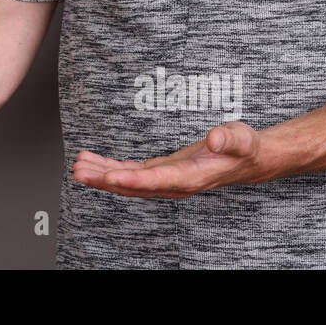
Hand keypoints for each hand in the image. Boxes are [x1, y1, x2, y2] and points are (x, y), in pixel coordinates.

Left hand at [72, 122, 266, 197]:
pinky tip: (94, 162)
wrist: (247, 160)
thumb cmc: (244, 148)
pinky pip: (132, 174)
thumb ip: (229, 139)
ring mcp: (166, 180)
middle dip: (106, 180)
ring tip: (78, 166)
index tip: (111, 177)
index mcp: (192, 177)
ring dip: (103, 175)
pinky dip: (112, 168)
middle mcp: (175, 183)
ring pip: (129, 182)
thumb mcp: (242, 138)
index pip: (159, 181)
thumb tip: (215, 138)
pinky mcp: (162, 172)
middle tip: (79, 171)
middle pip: (135, 186)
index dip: (134, 180)